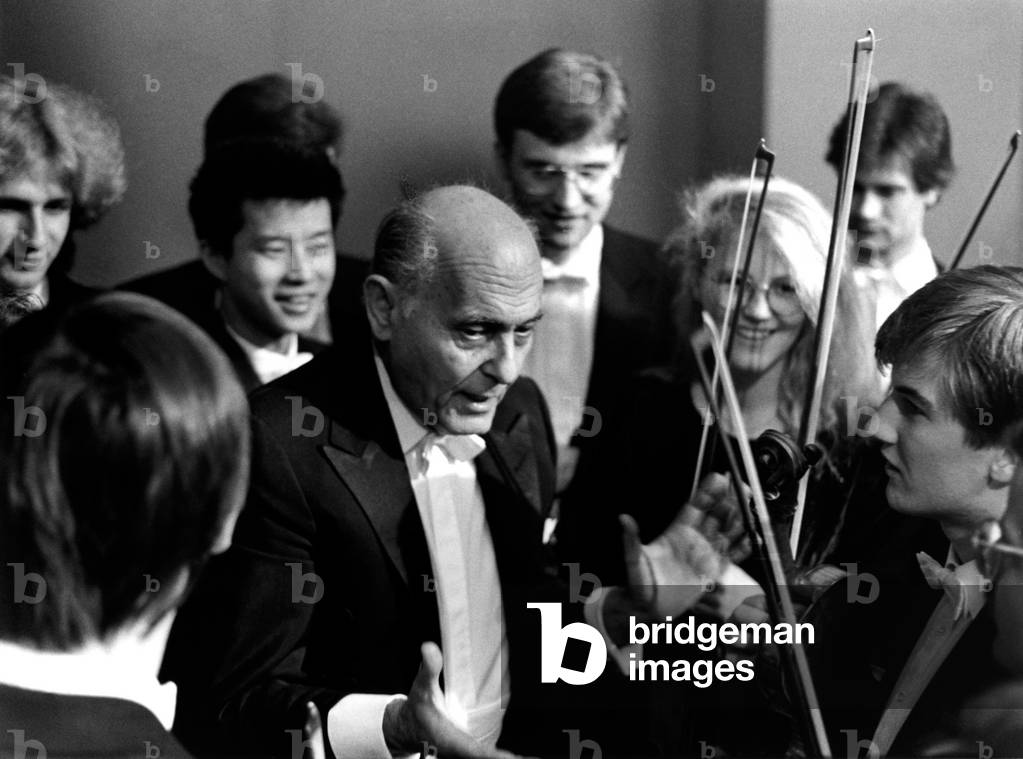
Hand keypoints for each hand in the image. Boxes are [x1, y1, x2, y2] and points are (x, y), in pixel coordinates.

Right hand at [383, 642, 527, 758]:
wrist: (409, 726)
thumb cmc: (418, 708)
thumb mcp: (422, 687)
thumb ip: (430, 668)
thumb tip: (429, 647)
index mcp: (450, 739)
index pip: (474, 751)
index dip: (491, 756)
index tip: (509, 758)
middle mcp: (460, 751)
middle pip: (486, 758)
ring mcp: (465, 754)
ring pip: (486, 758)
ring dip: (504, 758)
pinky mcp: (469, 752)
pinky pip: (485, 757)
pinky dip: (498, 756)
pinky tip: (516, 758)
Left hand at [621, 473, 747, 618]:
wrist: (649, 608)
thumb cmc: (639, 583)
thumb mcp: (634, 560)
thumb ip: (632, 539)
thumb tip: (624, 519)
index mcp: (677, 532)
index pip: (695, 507)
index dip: (707, 492)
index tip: (718, 478)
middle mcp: (694, 540)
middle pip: (715, 514)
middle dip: (728, 499)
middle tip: (740, 485)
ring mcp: (705, 554)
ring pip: (726, 531)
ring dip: (738, 518)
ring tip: (748, 503)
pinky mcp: (713, 571)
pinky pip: (732, 556)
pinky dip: (742, 547)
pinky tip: (751, 536)